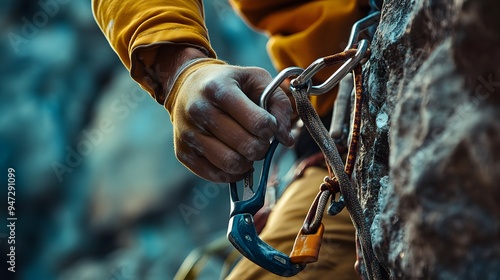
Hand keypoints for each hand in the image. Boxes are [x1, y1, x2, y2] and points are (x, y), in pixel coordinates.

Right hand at [169, 62, 293, 181]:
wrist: (186, 86)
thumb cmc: (228, 83)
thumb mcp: (256, 79)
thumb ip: (279, 104)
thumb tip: (286, 139)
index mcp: (219, 89)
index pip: (258, 123)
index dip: (271, 128)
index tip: (267, 124)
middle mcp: (199, 111)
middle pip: (247, 146)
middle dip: (262, 147)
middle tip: (259, 139)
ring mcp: (189, 134)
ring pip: (232, 164)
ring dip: (248, 162)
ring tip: (246, 149)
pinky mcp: (183, 153)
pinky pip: (217, 176)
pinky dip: (232, 173)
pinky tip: (234, 157)